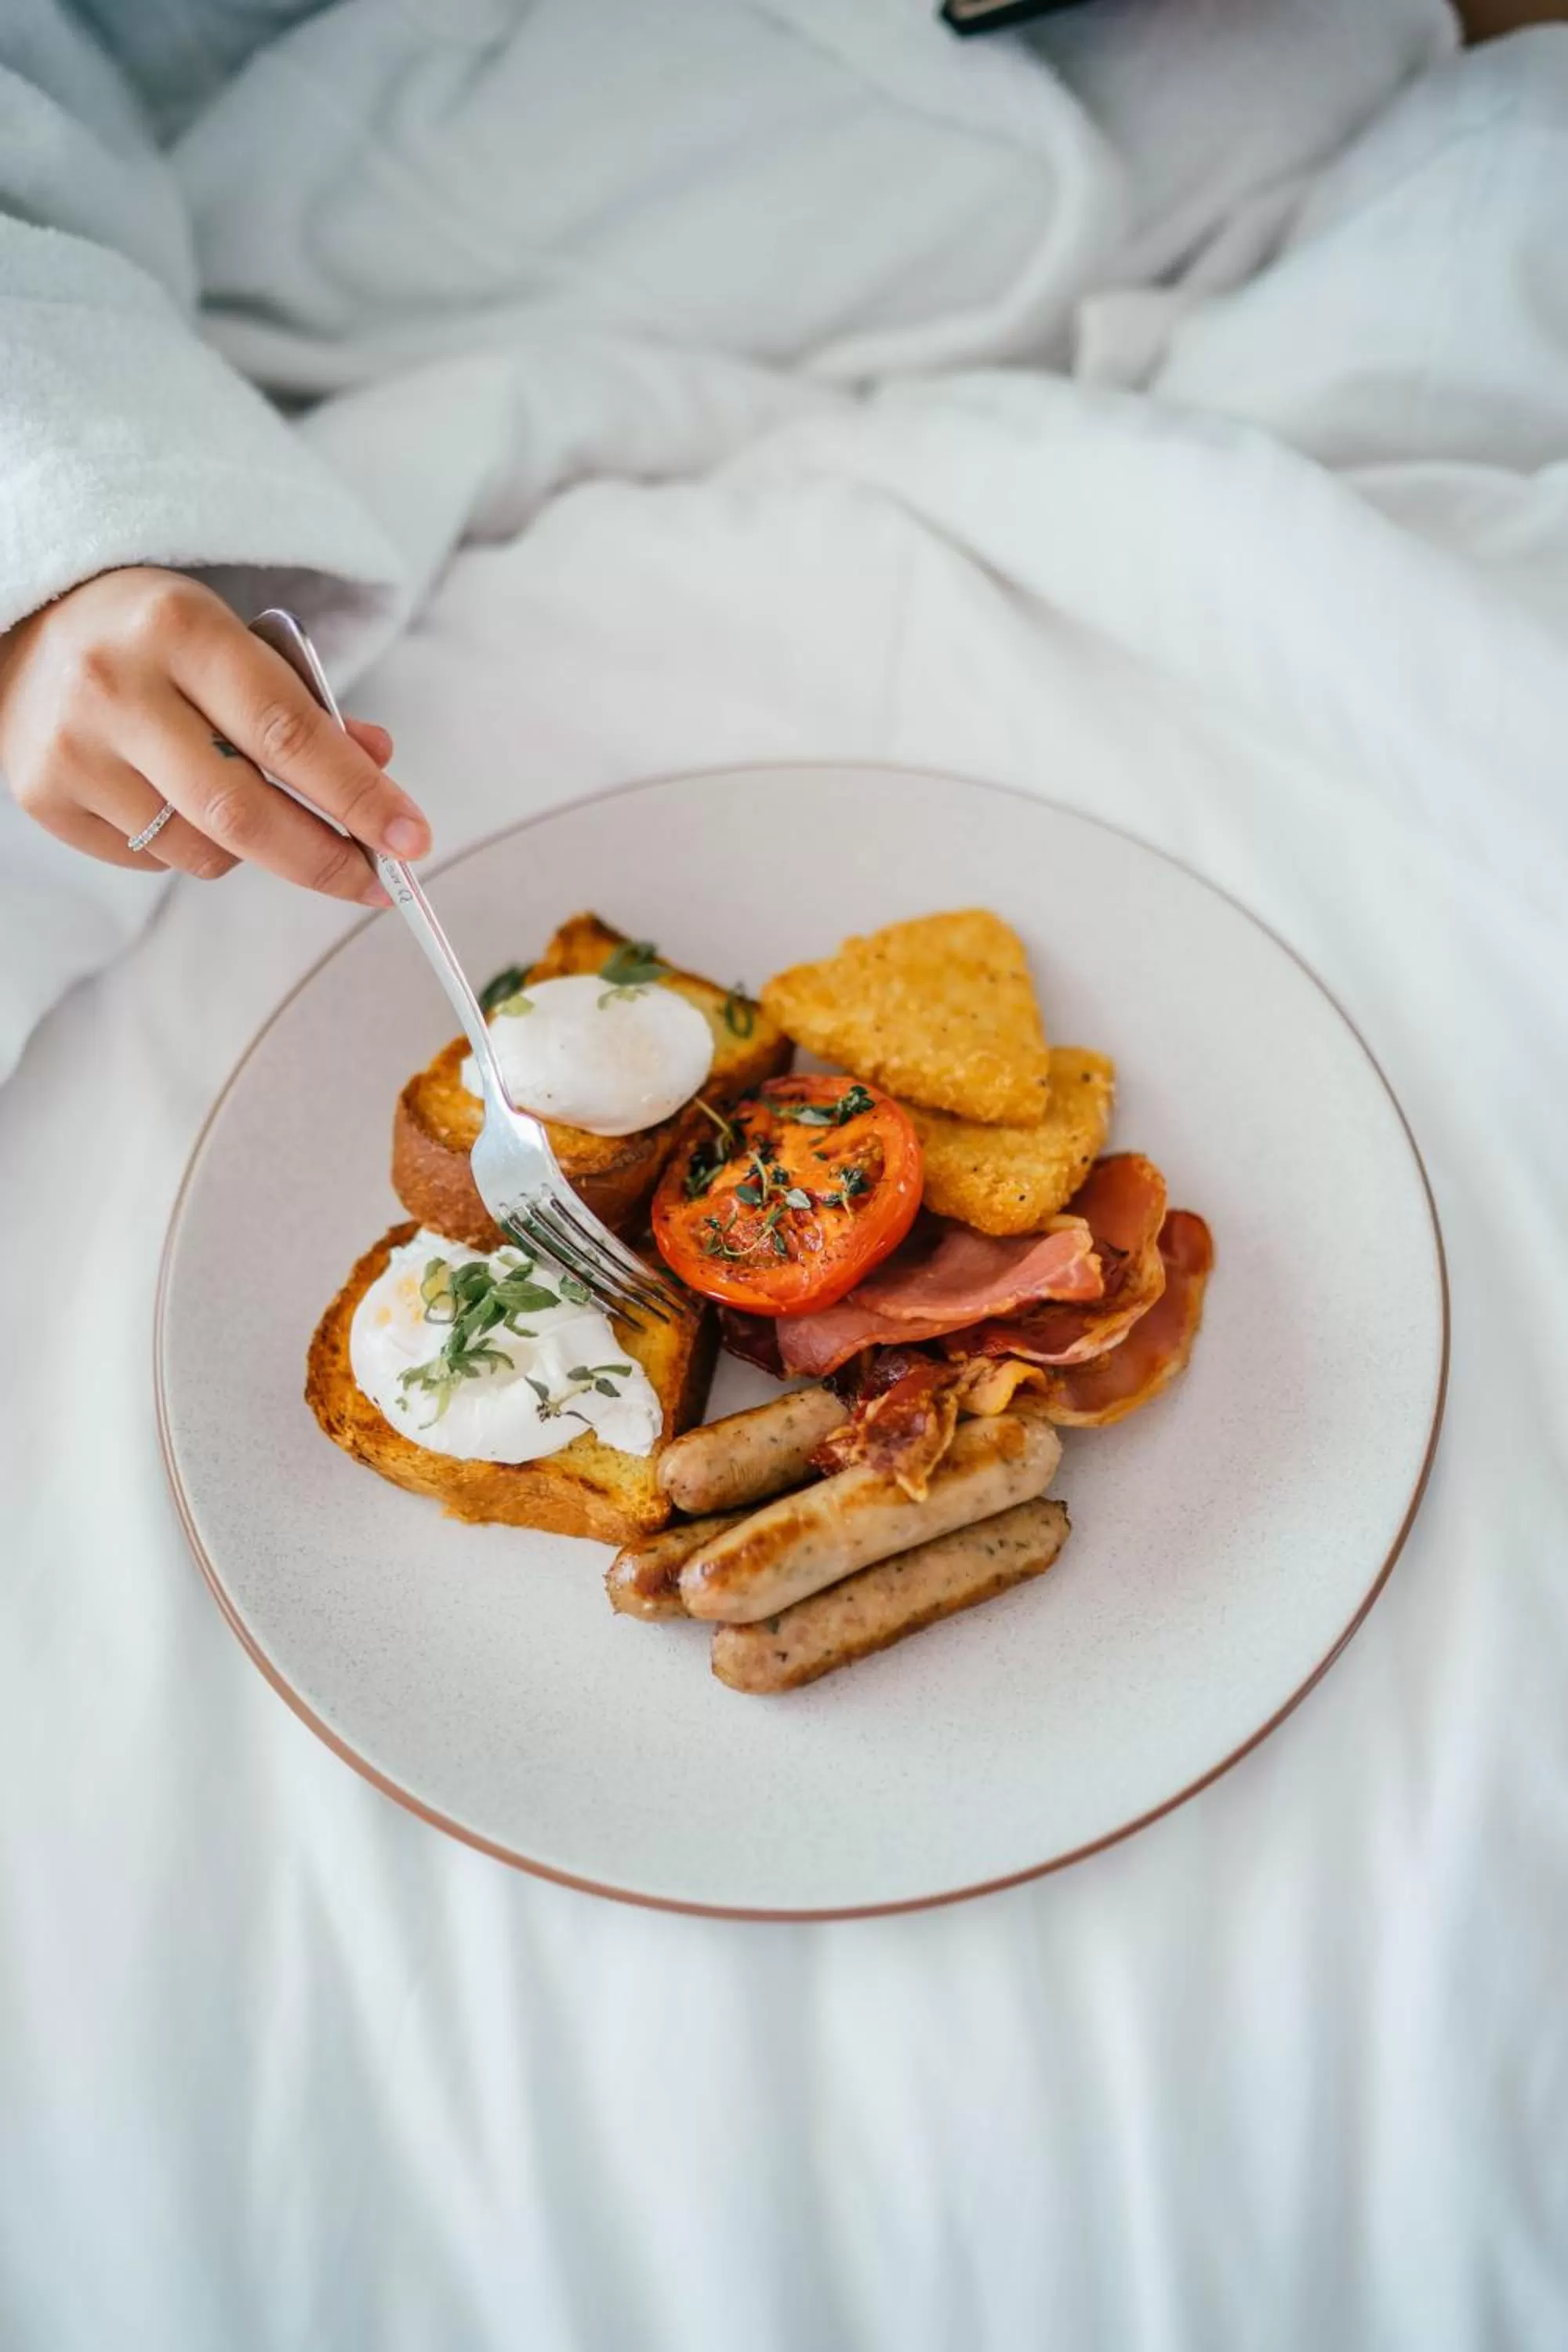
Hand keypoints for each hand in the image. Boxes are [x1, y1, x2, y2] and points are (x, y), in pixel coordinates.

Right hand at [0, 568, 430, 903]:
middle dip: (324, 859)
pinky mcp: (47, 798)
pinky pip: (155, 860)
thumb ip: (309, 710)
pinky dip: (192, 847)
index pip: (290, 734)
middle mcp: (117, 688)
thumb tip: (378, 769)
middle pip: (244, 812)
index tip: (411, 841)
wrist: (34, 631)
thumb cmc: (160, 641)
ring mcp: (75, 749)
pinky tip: (177, 799)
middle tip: (375, 883)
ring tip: (252, 808)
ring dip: (255, 851)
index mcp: (181, 631)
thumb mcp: (238, 645)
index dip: (359, 798)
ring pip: (203, 849)